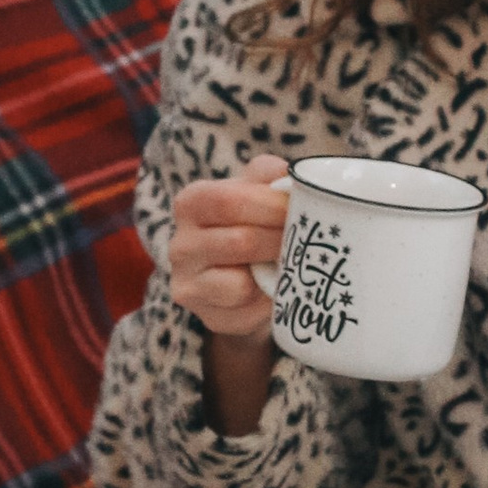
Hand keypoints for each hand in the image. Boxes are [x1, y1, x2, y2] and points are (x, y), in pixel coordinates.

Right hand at [170, 152, 292, 339]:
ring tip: (290, 260)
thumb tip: (287, 174)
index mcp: (192, 203)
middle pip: (240, 241)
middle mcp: (181, 244)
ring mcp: (187, 282)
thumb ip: (268, 175)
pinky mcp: (205, 313)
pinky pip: (244, 309)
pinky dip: (266, 299)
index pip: (230, 201)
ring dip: (274, 272)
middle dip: (281, 240)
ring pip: (240, 283)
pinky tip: (271, 286)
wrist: (241, 274)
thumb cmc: (252, 223)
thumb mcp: (257, 190)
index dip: (272, 206)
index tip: (302, 209)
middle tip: (307, 239)